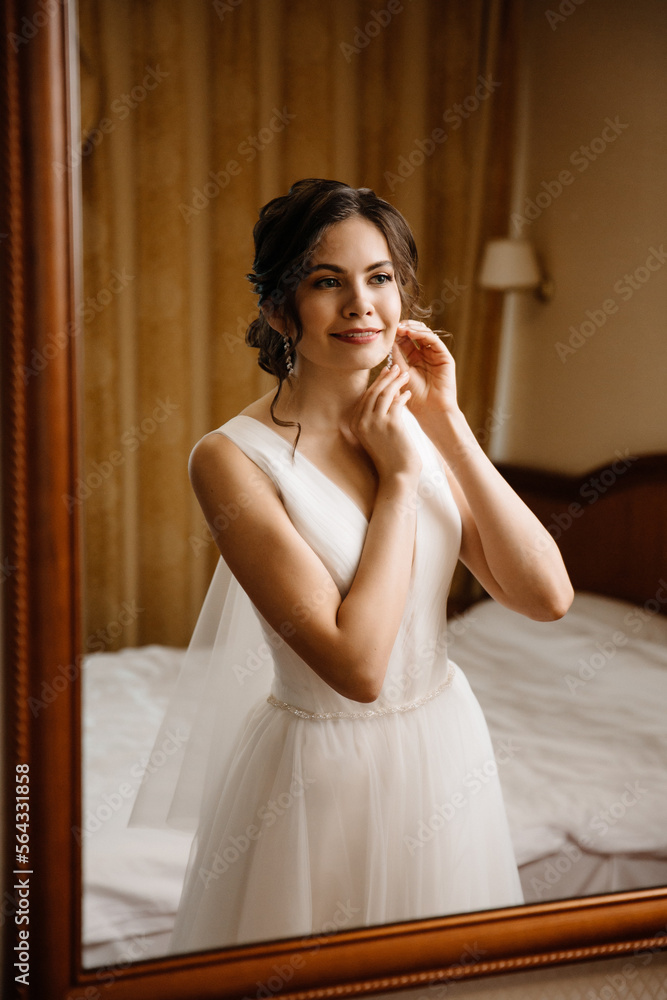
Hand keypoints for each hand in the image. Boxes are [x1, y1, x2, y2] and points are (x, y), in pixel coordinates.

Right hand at [347, 364, 420, 481]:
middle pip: (373, 392)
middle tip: (396, 367)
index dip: (376, 383)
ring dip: (396, 382)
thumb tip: (386, 394)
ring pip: (385, 394)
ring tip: (405, 375)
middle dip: (385, 377)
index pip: (365, 397)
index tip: (385, 374)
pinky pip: (397, 402)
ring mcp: (375, 423)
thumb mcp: (376, 434)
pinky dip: (403, 396)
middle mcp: (361, 422)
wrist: (397, 474)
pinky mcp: (391, 424)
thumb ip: (376, 416)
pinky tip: (408, 393)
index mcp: (355, 424)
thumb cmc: (389, 455)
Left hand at [394, 320, 458, 418]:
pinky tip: (412, 332)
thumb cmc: (414, 398)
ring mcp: (435, 356)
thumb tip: (389, 340)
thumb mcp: (401, 374)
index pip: (404, 341)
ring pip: (425, 334)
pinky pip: (434, 340)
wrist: (430, 411)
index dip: (396, 334)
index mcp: (413, 360)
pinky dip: (423, 334)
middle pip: (415, 334)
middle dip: (404, 328)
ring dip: (412, 328)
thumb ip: (396, 357)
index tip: (386, 330)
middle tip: (394, 326)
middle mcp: (425, 356)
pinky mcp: (445, 357)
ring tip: (402, 328)